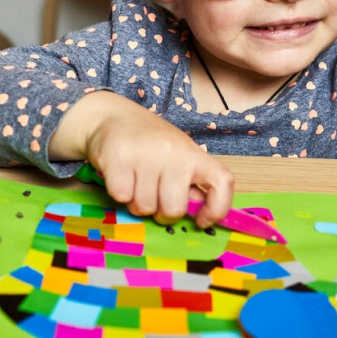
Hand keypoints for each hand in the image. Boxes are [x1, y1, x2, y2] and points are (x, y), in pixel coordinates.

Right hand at [50, 91, 233, 226]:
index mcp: (194, 154)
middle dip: (162, 213)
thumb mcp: (178, 157)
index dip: (217, 209)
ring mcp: (146, 154)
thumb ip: (189, 183)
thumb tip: (200, 213)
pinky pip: (121, 197)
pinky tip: (121, 175)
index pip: (223, 182)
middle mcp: (174, 152)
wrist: (114, 117)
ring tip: (135, 182)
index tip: (202, 221)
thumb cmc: (151, 144)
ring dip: (137, 203)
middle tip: (154, 196)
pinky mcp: (119, 157)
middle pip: (174, 209)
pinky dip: (118, 194)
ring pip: (144, 207)